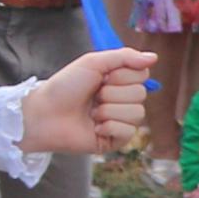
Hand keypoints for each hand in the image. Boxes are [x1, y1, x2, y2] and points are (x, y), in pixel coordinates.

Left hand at [19, 46, 154, 157]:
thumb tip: (154, 57)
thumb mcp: (93, 62)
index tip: (103, 78)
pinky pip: (129, 132)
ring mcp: (120, 121)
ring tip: (92, 113)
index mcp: (118, 81)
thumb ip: (125, 56)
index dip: (123, 76)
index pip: (142, 75)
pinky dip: (110, 127)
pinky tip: (95, 127)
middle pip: (141, 94)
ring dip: (110, 111)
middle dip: (113, 94)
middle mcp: (122, 100)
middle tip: (94, 97)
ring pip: (137, 113)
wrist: (45, 114)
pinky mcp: (115, 140)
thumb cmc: (64, 87)